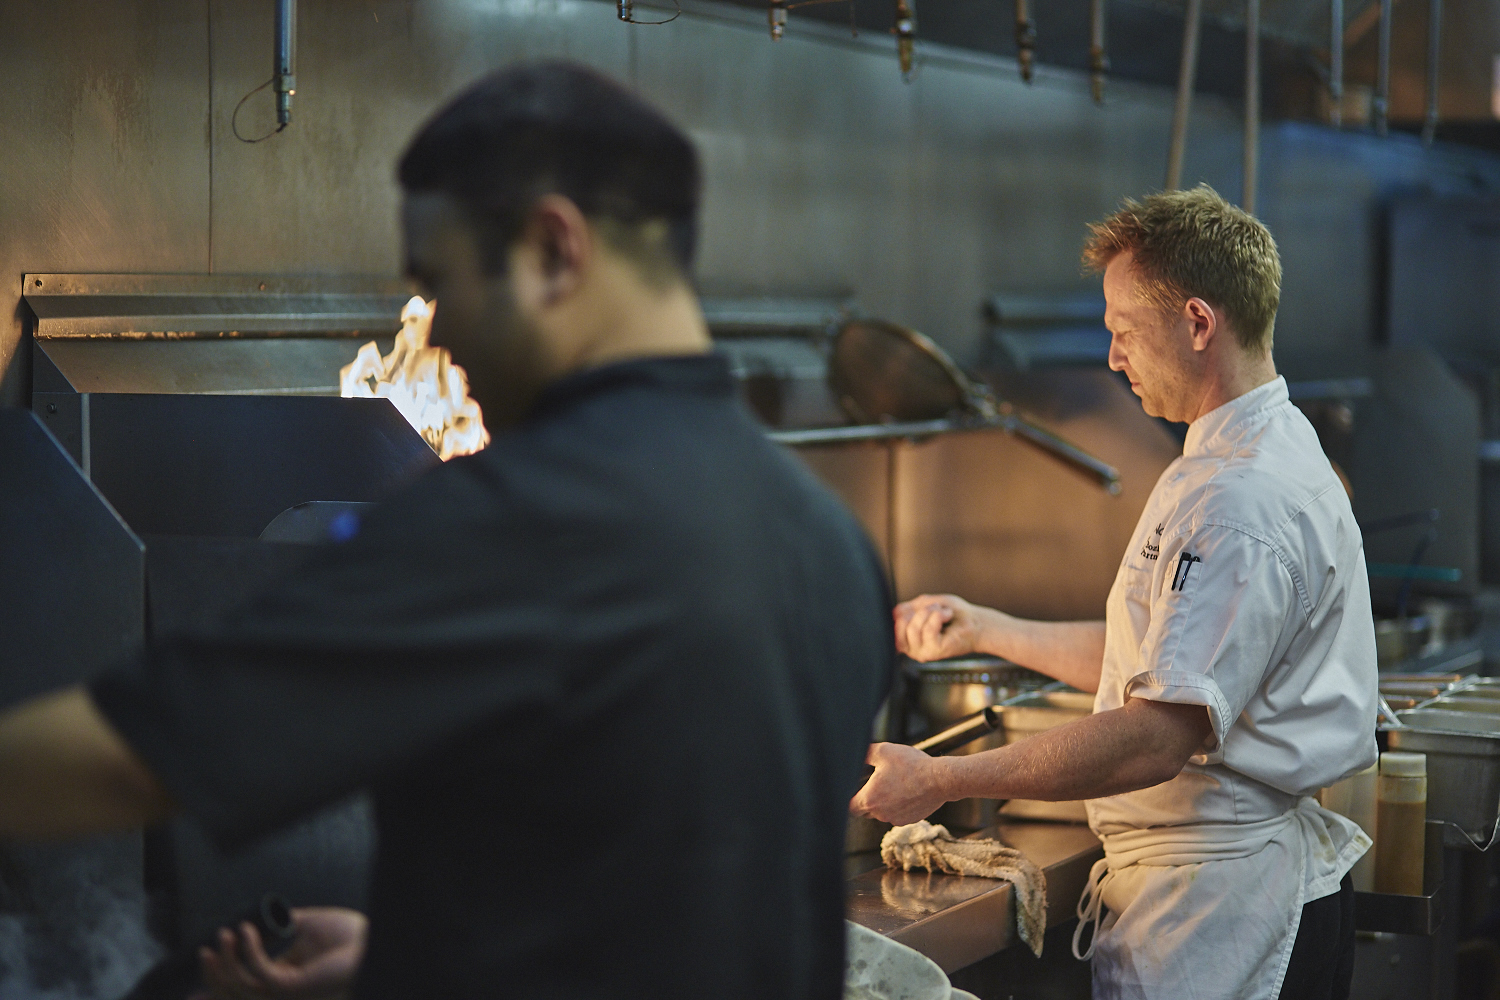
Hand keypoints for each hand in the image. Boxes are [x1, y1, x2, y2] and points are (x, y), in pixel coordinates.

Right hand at [190, 907, 368, 999]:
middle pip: (234, 997)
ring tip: (225, 934)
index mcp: (283, 983)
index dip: (216, 991)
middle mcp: (282, 994)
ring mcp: (286, 994)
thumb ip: (278, 929)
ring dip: (227, 962)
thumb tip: (254, 923)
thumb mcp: (303, 928)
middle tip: (204, 951)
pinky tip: (246, 929)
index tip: (192, 988)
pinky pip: (258, 973)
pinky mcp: (292, 988)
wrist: (369, 938)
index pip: (242, 994)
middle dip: (214, 978)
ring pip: (240, 989)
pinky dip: (248, 951)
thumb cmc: (345, 935)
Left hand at [850, 743, 951, 825]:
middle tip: (875, 782)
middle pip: (865, 811)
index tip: (853, 790)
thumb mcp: (884, 751)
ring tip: (895, 783)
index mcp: (870, 800)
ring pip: (882, 813)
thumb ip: (865, 754)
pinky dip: (898, 806)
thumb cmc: (911, 765)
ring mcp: (896, 819)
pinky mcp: (910, 820)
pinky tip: (906, 791)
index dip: (849, 798)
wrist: (940, 779)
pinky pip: (898, 814)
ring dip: (884, 802)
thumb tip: (854, 753)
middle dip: (867, 798)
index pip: (850, 807)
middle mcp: (880, 814)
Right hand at [894, 594, 981, 660]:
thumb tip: (895, 614)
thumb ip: (908, 608)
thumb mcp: (925, 604)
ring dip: (930, 612)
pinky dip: (938, 617)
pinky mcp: (934, 652)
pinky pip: (927, 630)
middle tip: (934, 608)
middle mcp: (911, 648)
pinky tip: (946, 616)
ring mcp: (921, 652)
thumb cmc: (953, 614)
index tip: (918, 607)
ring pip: (913, 628)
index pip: (890, 624)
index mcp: (907, 638)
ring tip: (943, 612)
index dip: (903, 611)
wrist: (975, 623)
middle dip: (918, 610)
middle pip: (899, 625)